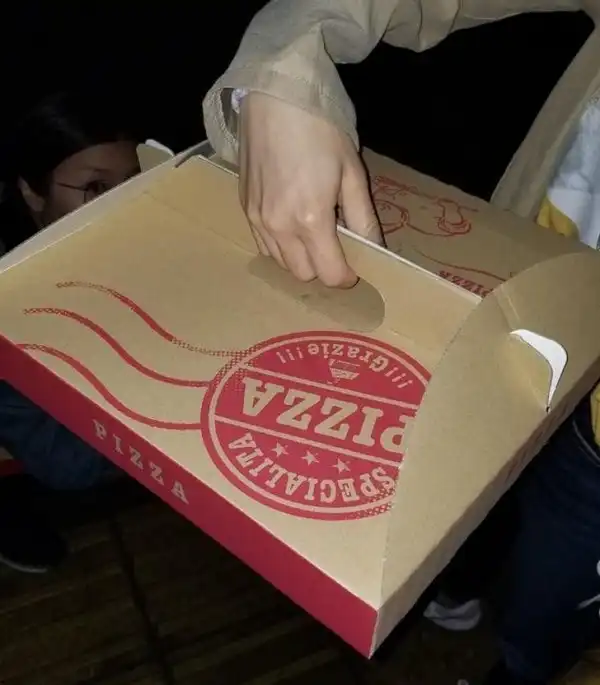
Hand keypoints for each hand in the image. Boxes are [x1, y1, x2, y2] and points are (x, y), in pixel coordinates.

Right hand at [238, 92, 381, 287]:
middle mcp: (279, 227)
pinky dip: (280, 247)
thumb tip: (375, 250)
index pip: (330, 274)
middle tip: (336, 249)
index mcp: (310, 220)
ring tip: (314, 236)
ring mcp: (256, 220)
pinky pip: (263, 245)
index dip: (347, 277)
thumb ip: (363, 219)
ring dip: (300, 260)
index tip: (356, 267)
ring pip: (281, 264)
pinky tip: (291, 226)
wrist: (274, 96)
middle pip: (304, 275)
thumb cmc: (320, 129)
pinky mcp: (244, 209)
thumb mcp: (352, 173)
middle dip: (323, 270)